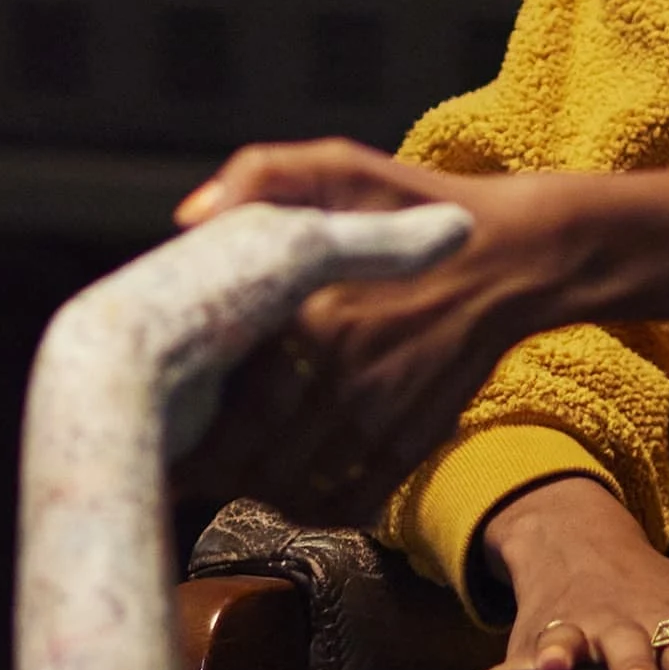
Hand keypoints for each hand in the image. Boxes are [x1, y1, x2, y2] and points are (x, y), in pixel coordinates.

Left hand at [168, 142, 668, 525]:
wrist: (516, 256)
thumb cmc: (414, 206)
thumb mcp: (340, 165)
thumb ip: (259, 175)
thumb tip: (187, 219)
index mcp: (309, 306)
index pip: (219, 385)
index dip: (175, 411)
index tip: (152, 412)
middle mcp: (340, 371)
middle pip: (244, 451)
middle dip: (200, 465)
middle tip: (174, 458)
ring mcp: (377, 415)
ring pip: (288, 483)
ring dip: (247, 487)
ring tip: (227, 472)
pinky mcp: (410, 442)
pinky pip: (343, 498)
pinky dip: (308, 504)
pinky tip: (289, 484)